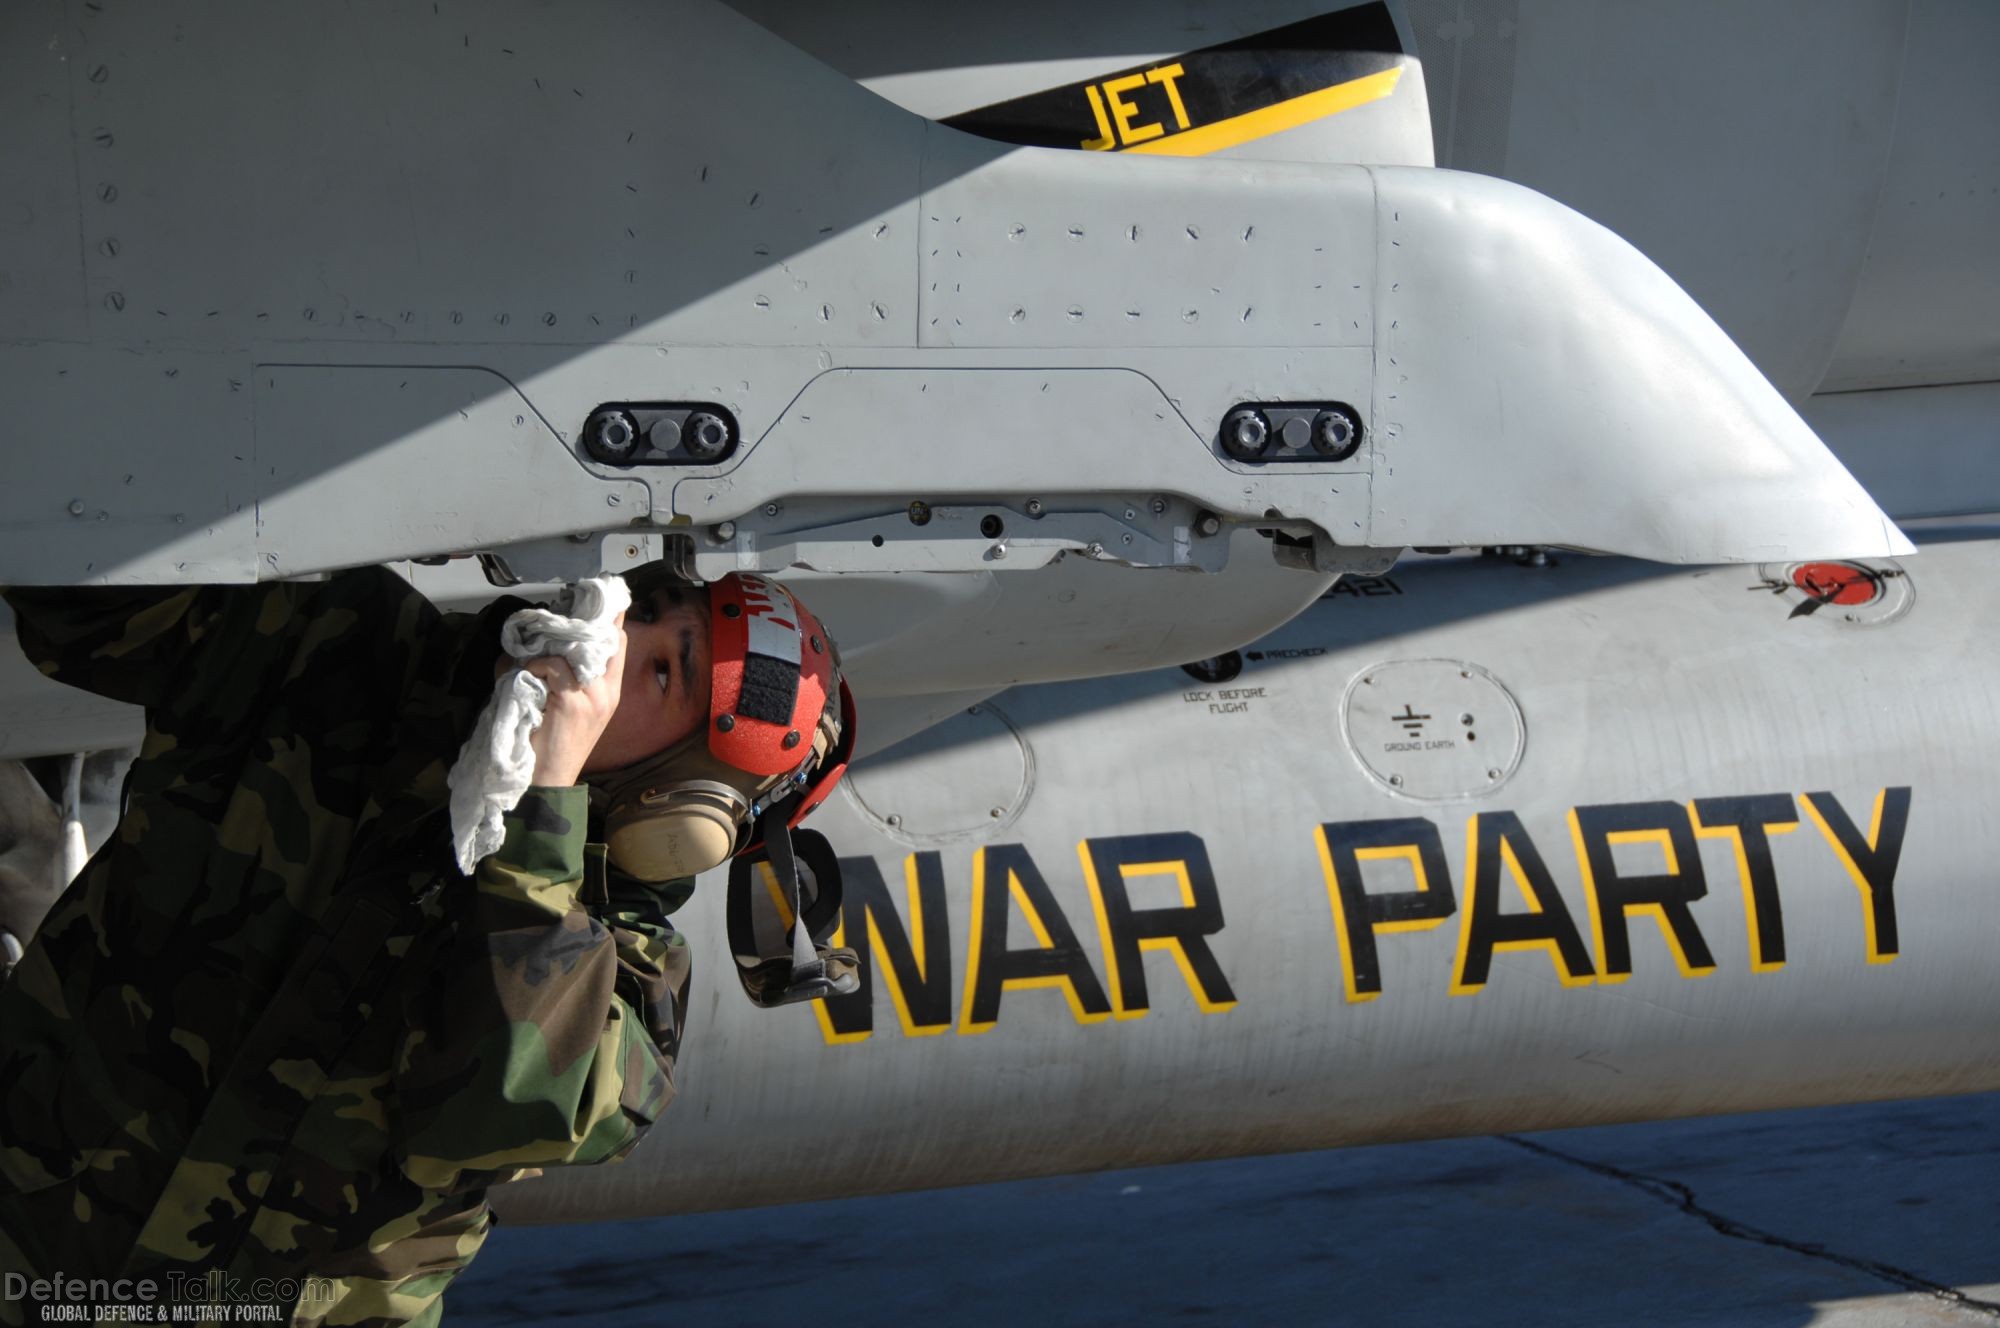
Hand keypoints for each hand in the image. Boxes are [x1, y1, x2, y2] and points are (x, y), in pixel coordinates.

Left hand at [522, 611, 625, 787]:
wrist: (547, 783)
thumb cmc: (551, 748)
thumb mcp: (570, 710)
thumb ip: (568, 679)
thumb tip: (544, 645)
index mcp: (610, 692)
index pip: (617, 642)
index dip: (605, 617)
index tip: (588, 598)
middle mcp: (606, 691)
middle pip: (601, 637)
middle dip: (575, 623)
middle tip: (549, 620)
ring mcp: (592, 696)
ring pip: (570, 649)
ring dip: (542, 649)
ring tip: (524, 662)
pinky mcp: (572, 701)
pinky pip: (551, 665)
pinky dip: (532, 667)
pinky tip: (524, 680)